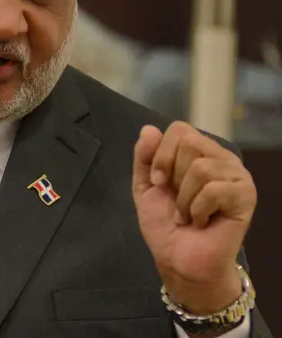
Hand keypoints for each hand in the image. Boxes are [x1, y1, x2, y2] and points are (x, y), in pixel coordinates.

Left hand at [132, 122, 256, 314]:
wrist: (179, 261)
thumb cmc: (164, 224)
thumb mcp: (145, 186)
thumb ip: (145, 157)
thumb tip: (148, 128)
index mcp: (198, 151)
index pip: (180, 129)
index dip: (162, 154)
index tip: (157, 181)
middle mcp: (220, 157)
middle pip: (189, 143)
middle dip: (174, 177)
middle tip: (177, 201)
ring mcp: (236, 175)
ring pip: (201, 167)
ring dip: (184, 199)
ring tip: (187, 215)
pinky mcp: (245, 195)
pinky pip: (214, 189)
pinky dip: (197, 210)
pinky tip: (201, 222)